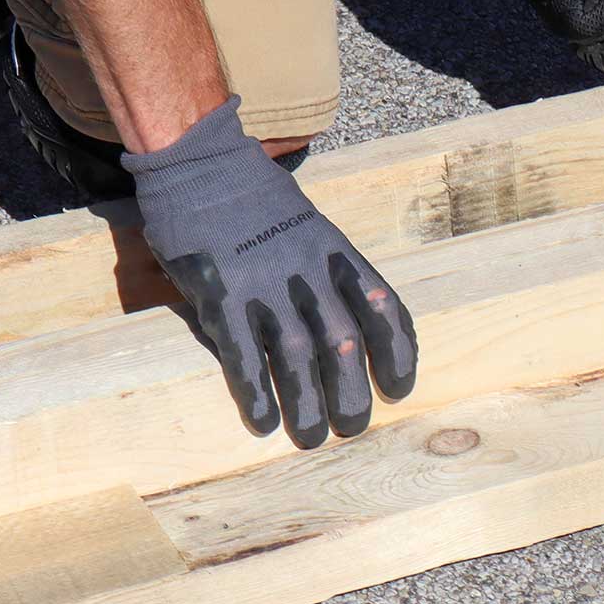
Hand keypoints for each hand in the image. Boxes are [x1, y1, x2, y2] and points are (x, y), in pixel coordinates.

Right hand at [122, 97, 417, 447]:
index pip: (384, 309)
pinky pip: (242, 353)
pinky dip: (254, 391)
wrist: (203, 165)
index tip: (400, 389)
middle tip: (353, 428)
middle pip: (344, 343)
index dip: (398, 353)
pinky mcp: (220, 294)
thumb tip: (344, 333)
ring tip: (311, 438)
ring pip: (296, 356)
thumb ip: (327, 276)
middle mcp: (309, 273)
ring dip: (306, 404)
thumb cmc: (259, 202)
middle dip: (353, 391)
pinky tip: (261, 422)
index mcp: (338, 255)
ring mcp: (264, 284)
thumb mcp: (312, 229)